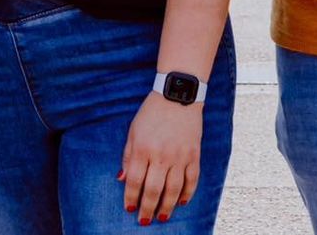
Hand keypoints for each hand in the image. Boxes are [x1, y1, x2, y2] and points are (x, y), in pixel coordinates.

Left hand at [119, 93, 202, 224]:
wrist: (178, 95)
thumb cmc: (151, 113)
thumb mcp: (133, 131)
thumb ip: (128, 156)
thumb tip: (122, 180)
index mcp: (143, 148)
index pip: (135, 181)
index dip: (131, 198)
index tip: (130, 209)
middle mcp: (161, 155)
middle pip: (154, 190)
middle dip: (148, 208)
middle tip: (145, 220)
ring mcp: (180, 156)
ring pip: (174, 190)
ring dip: (167, 206)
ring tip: (162, 216)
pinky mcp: (194, 155)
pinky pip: (192, 180)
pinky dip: (188, 193)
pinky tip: (182, 202)